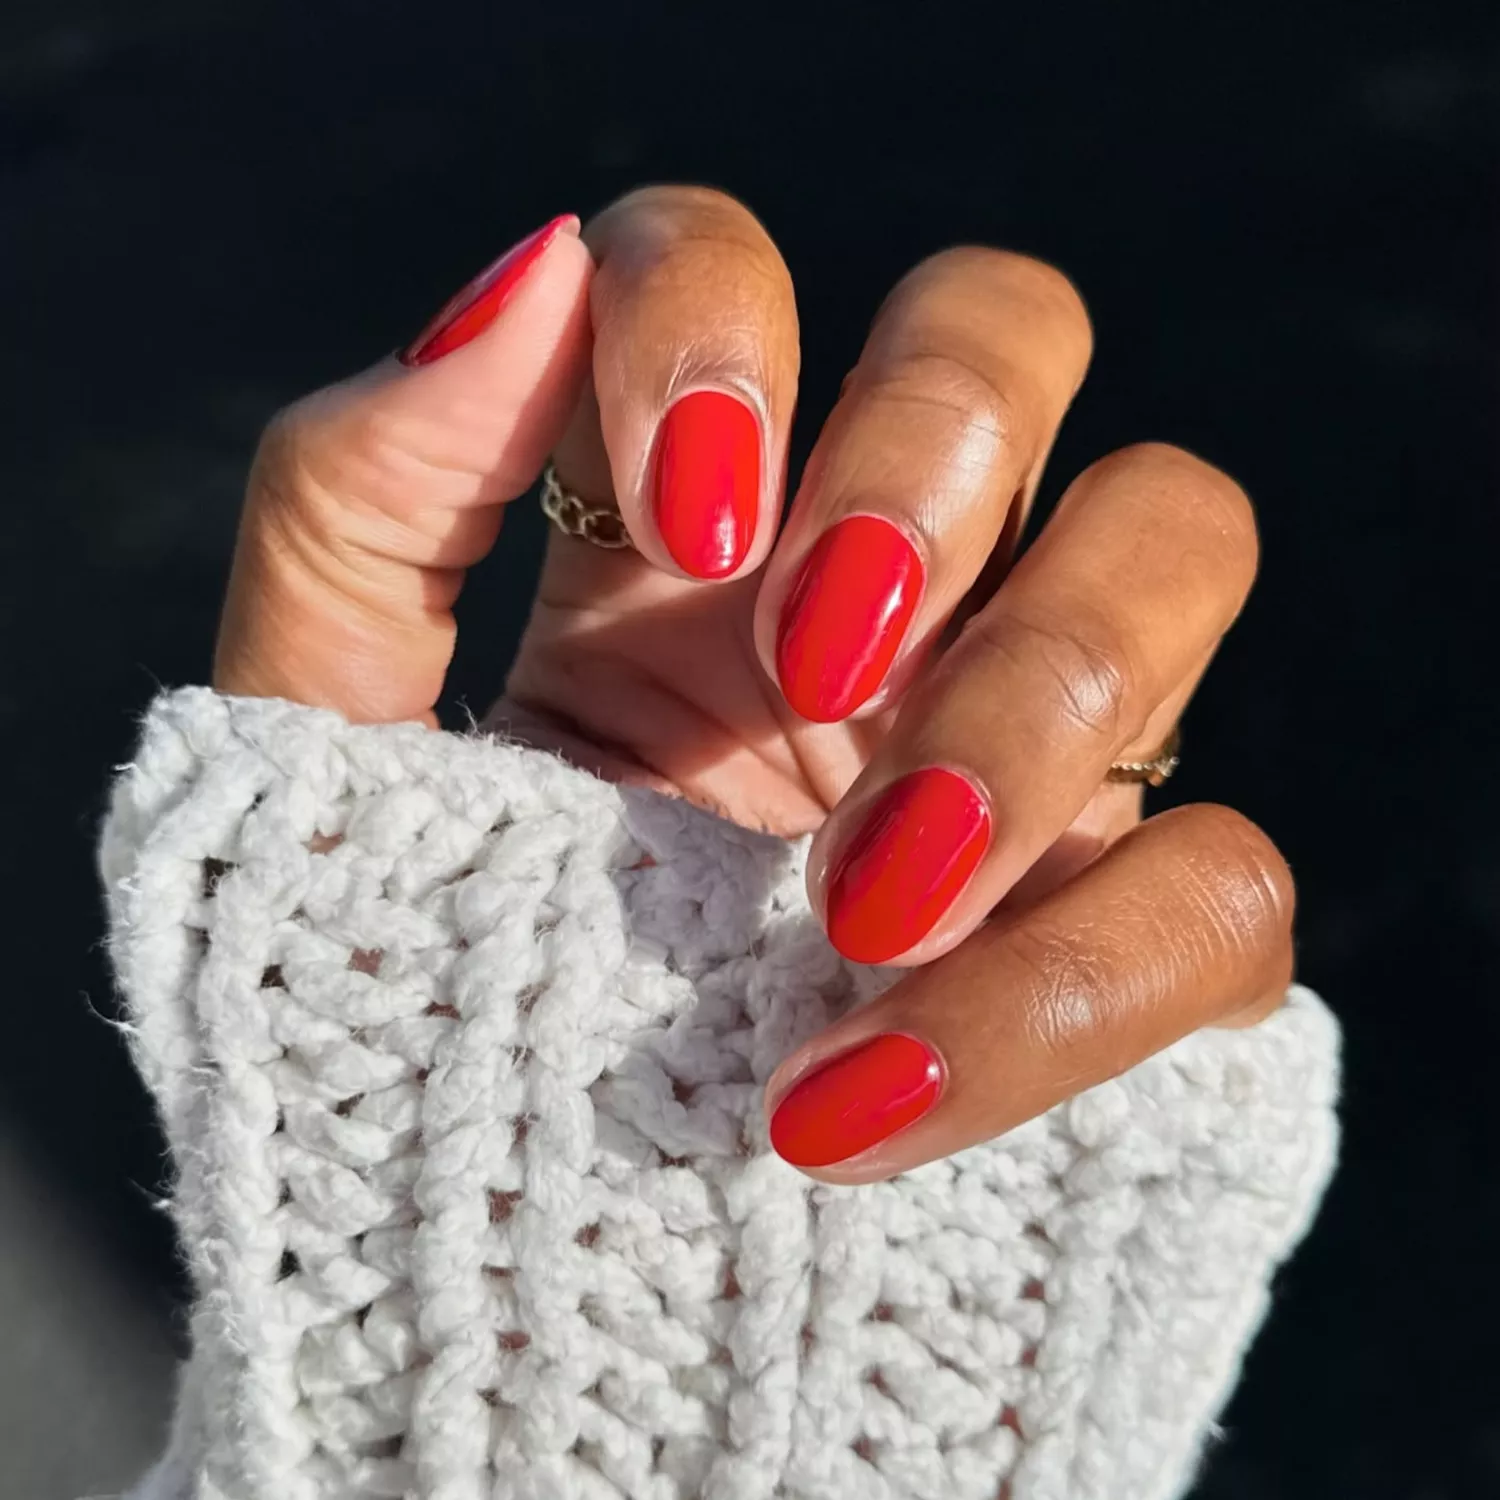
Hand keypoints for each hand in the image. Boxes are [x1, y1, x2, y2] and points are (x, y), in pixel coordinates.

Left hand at [216, 188, 1292, 1182]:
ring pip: (1178, 538)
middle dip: (930, 457)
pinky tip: (872, 1095)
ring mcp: (1025, 749)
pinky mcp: (1122, 934)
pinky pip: (1223, 891)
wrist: (489, 1254)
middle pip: (1014, 332)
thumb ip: (360, 505)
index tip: (683, 524)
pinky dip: (1072, 990)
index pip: (734, 264)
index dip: (723, 325)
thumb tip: (526, 270)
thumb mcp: (321, 747)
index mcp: (675, 536)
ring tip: (860, 902)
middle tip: (809, 668)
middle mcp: (876, 596)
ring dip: (1041, 690)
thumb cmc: (397, 983)